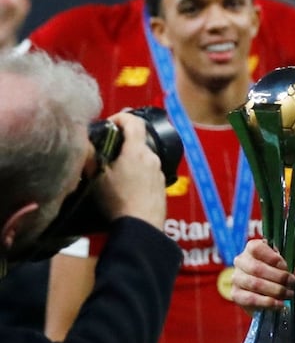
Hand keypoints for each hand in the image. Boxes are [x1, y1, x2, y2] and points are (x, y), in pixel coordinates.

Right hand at [96, 111, 166, 228]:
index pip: (133, 121)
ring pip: (144, 157)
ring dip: (131, 158)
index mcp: (137, 150)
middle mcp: (152, 157)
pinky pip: (149, 172)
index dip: (121, 117)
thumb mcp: (97, 178)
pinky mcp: (162, 185)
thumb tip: (84, 143)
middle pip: (139, 140)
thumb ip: (91, 157)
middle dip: (123, 141)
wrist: (141, 225)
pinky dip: (138, 172)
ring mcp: (159, 171)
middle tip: (107, 150)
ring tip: (115, 171)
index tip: (109, 123)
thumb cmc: (118, 200)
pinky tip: (127, 186)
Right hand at [231, 239, 294, 313]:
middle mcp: (242, 260)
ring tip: (289, 294)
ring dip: (275, 290)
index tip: (287, 267)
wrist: (281, 288)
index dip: (273, 258)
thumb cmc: (289, 268)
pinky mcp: (236, 294)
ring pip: (254, 284)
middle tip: (292, 283)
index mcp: (254, 246)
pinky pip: (249, 299)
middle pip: (256, 268)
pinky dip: (266, 303)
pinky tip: (279, 305)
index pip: (257, 248)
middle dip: (278, 277)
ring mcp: (237, 277)